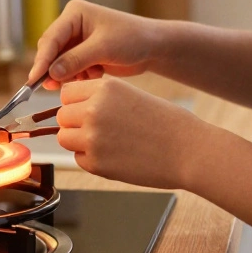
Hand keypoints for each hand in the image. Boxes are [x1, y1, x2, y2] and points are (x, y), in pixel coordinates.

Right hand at [28, 0, 162, 89]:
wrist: (154, 47)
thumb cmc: (132, 38)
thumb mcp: (103, 48)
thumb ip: (75, 60)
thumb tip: (51, 73)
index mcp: (74, 13)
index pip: (51, 38)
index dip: (42, 59)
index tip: (34, 79)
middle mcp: (72, 25)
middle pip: (51, 51)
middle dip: (54, 69)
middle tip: (52, 87)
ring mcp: (77, 40)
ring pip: (60, 63)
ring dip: (70, 74)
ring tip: (88, 76)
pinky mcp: (84, 54)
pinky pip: (71, 69)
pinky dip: (79, 76)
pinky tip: (96, 74)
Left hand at [55, 76, 205, 188]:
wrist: (189, 151)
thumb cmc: (167, 123)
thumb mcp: (131, 95)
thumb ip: (101, 98)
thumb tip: (72, 106)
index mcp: (104, 88)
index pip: (66, 92)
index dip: (75, 102)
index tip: (86, 109)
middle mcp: (93, 110)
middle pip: (62, 116)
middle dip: (75, 123)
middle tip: (100, 130)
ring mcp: (92, 138)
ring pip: (64, 138)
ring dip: (79, 141)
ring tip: (107, 142)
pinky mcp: (96, 163)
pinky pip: (78, 159)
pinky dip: (91, 160)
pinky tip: (116, 156)